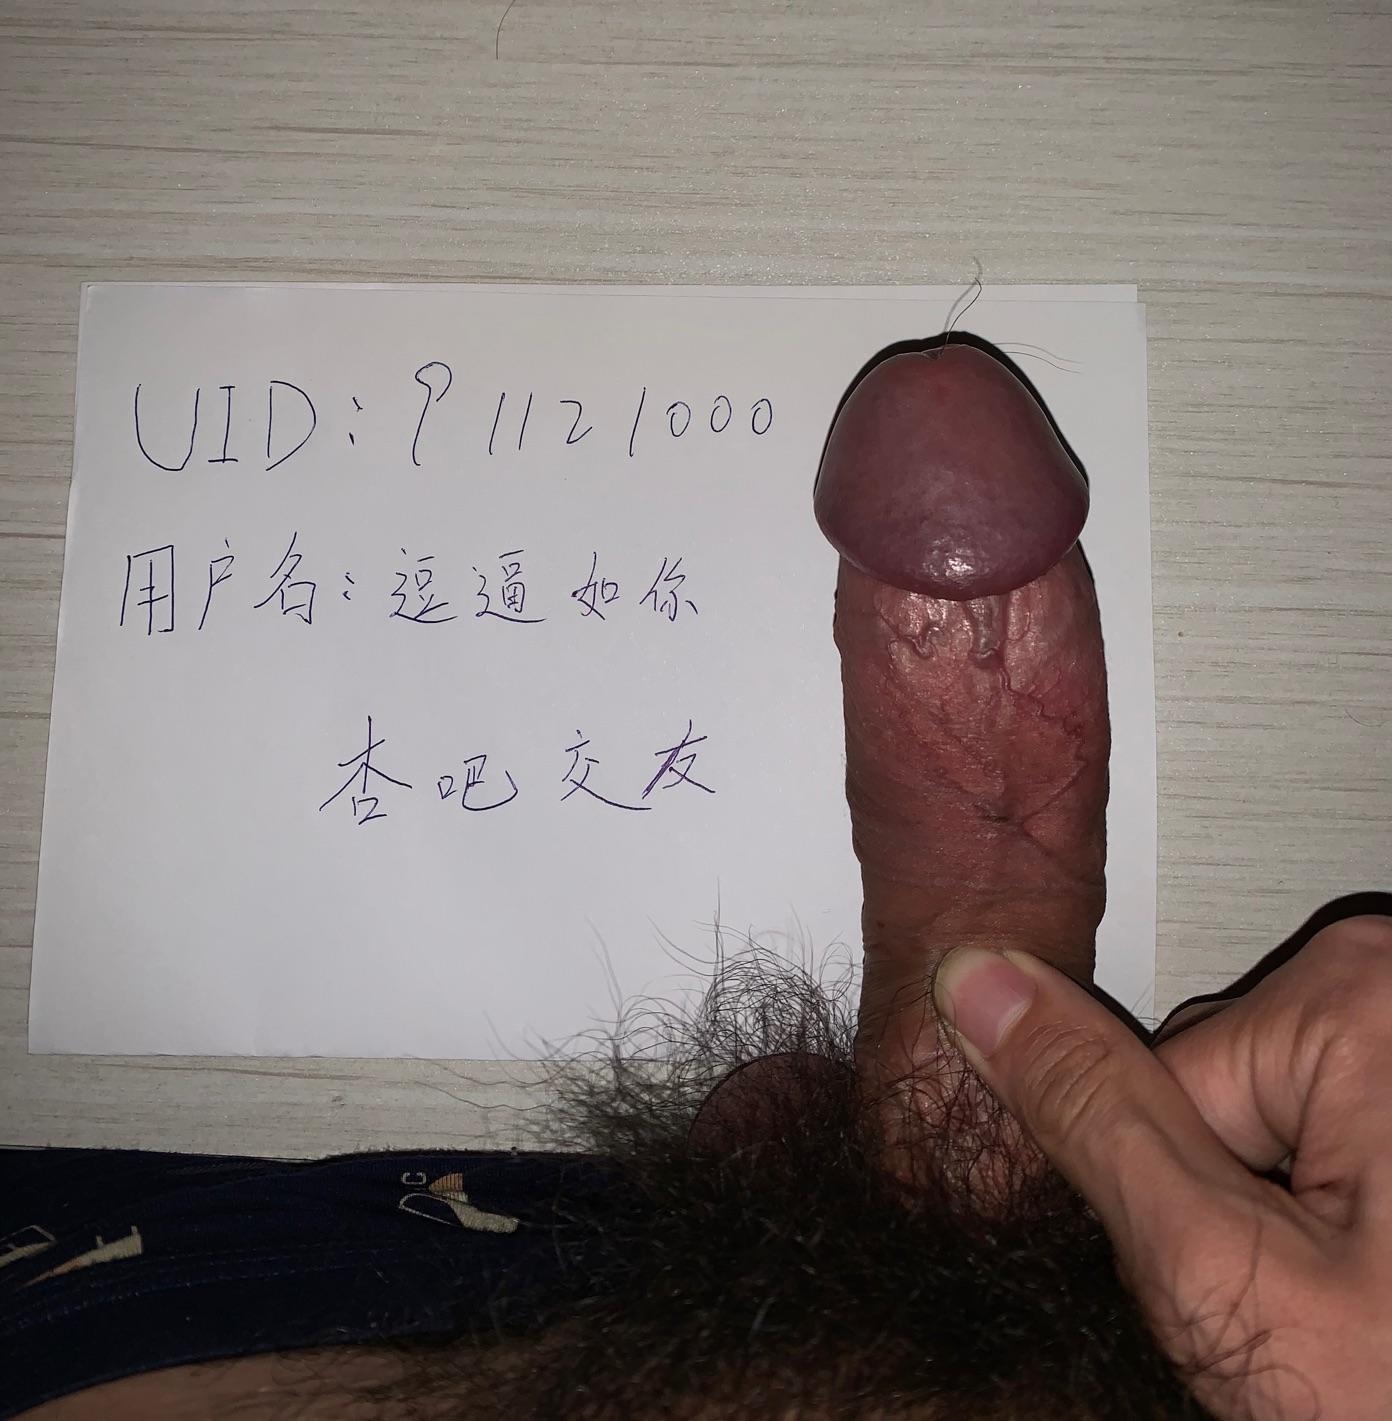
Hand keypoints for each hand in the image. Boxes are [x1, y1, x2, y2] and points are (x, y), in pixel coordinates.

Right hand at [933, 914, 1391, 1420]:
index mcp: (1370, 993)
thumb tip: (980, 985)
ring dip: (1322, 1217)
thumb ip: (1090, 1114)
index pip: (1168, 1073)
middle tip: (1353, 1312)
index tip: (1277, 1284)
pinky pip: (1365, 1127)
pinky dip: (1374, 1217)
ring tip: (1390, 1310)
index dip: (1189, 1204)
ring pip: (1306, 1118)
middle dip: (1261, 1203)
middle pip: (1243, 1086)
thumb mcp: (1229, 1276)